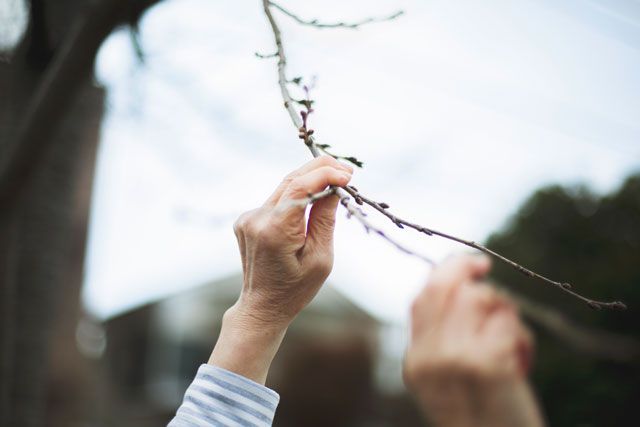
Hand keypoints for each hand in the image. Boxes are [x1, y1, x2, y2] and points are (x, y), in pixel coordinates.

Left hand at [209, 156, 351, 382]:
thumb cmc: (296, 288)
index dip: (326, 175)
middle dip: (321, 169)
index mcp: (275, 231)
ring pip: (284, 188)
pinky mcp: (247, 219)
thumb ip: (325, 219)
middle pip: (291, 180)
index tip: (348, 175)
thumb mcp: (320, 258)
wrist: (263, 306)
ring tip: (337, 178)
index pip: (300, 187)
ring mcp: (248, 218)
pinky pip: (277, 200)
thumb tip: (334, 187)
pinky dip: (296, 195)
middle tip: (347, 170)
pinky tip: (314, 198)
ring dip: (310, 180)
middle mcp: (257, 220)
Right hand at [404, 255, 544, 426]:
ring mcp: (457, 358)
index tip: (473, 264)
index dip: (448, 270)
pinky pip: (508, 321)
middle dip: (481, 282)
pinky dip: (522, 337)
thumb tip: (463, 287)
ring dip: (506, 314)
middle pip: (453, 288)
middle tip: (498, 292)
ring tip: (512, 343)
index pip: (422, 297)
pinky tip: (522, 361)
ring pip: (482, 298)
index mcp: (416, 360)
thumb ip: (442, 338)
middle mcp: (429, 357)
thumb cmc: (482, 417)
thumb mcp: (446, 381)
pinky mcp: (489, 364)